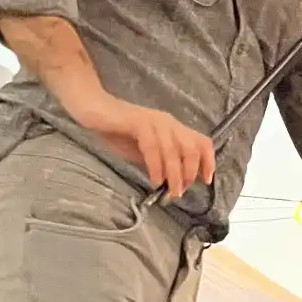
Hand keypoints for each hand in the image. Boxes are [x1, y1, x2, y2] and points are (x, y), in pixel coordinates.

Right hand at [65, 88, 214, 199]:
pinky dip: (157, 167)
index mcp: (173, 128)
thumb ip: (161, 161)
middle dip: (190, 173)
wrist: (92, 108)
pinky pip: (154, 147)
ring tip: (170, 192)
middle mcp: (169, 123)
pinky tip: (155, 180)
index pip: (202, 142)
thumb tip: (175, 181)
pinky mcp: (139, 122)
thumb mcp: (145, 150)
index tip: (207, 180)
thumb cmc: (117, 131)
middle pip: (192, 147)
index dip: (208, 161)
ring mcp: (155, 121)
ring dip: (175, 175)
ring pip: (174, 150)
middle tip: (180, 191)